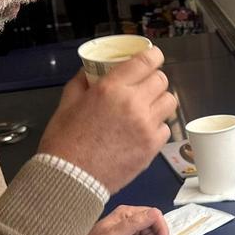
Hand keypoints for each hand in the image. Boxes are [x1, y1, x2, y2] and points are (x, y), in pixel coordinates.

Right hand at [38, 47, 178, 192]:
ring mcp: (145, 125)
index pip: (146, 61)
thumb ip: (81, 82)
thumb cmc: (65, 144)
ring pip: (169, 102)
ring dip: (159, 101)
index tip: (153, 57)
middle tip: (145, 86)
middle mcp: (132, 103)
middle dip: (154, 79)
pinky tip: (143, 130)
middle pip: (161, 79)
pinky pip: (166, 128)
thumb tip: (89, 71)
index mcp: (111, 88)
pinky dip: (157, 127)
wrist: (71, 179)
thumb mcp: (67, 104)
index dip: (154, 56)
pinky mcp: (151, 146)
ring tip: (147, 107)